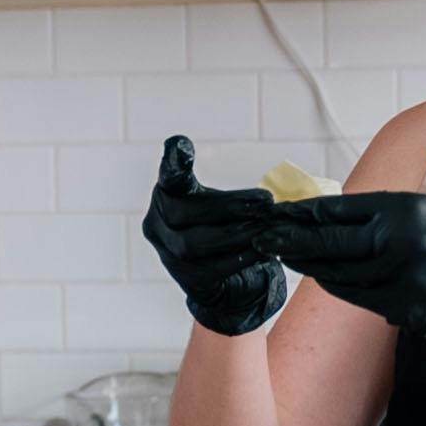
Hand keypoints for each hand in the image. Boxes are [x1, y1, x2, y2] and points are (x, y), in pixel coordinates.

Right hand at [142, 136, 289, 336]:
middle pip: (183, 212)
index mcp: (166, 196)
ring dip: (235, 233)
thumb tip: (268, 197)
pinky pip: (211, 268)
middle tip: (265, 202)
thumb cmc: (225, 229)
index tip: (182, 144)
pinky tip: (262, 250)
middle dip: (227, 206)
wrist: (226, 280)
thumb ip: (228, 197)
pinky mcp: (187, 279)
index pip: (168, 178)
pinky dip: (239, 258)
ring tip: (265, 226)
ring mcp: (168, 254)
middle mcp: (157, 224)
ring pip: (193, 243)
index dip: (173, 163)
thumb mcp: (222, 205)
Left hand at [271, 191, 425, 372]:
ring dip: (314, 268)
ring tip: (292, 258)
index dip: (302, 215)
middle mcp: (400, 239)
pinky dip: (343, 289)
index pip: (338, 210)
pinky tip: (332, 280)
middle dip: (293, 243)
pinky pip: (360, 299)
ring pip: (338, 276)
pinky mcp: (404, 309)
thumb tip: (330, 223)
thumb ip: (384, 220)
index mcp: (406, 209)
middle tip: (265, 240)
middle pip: (328, 244)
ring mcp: (401, 277)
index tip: (276, 216)